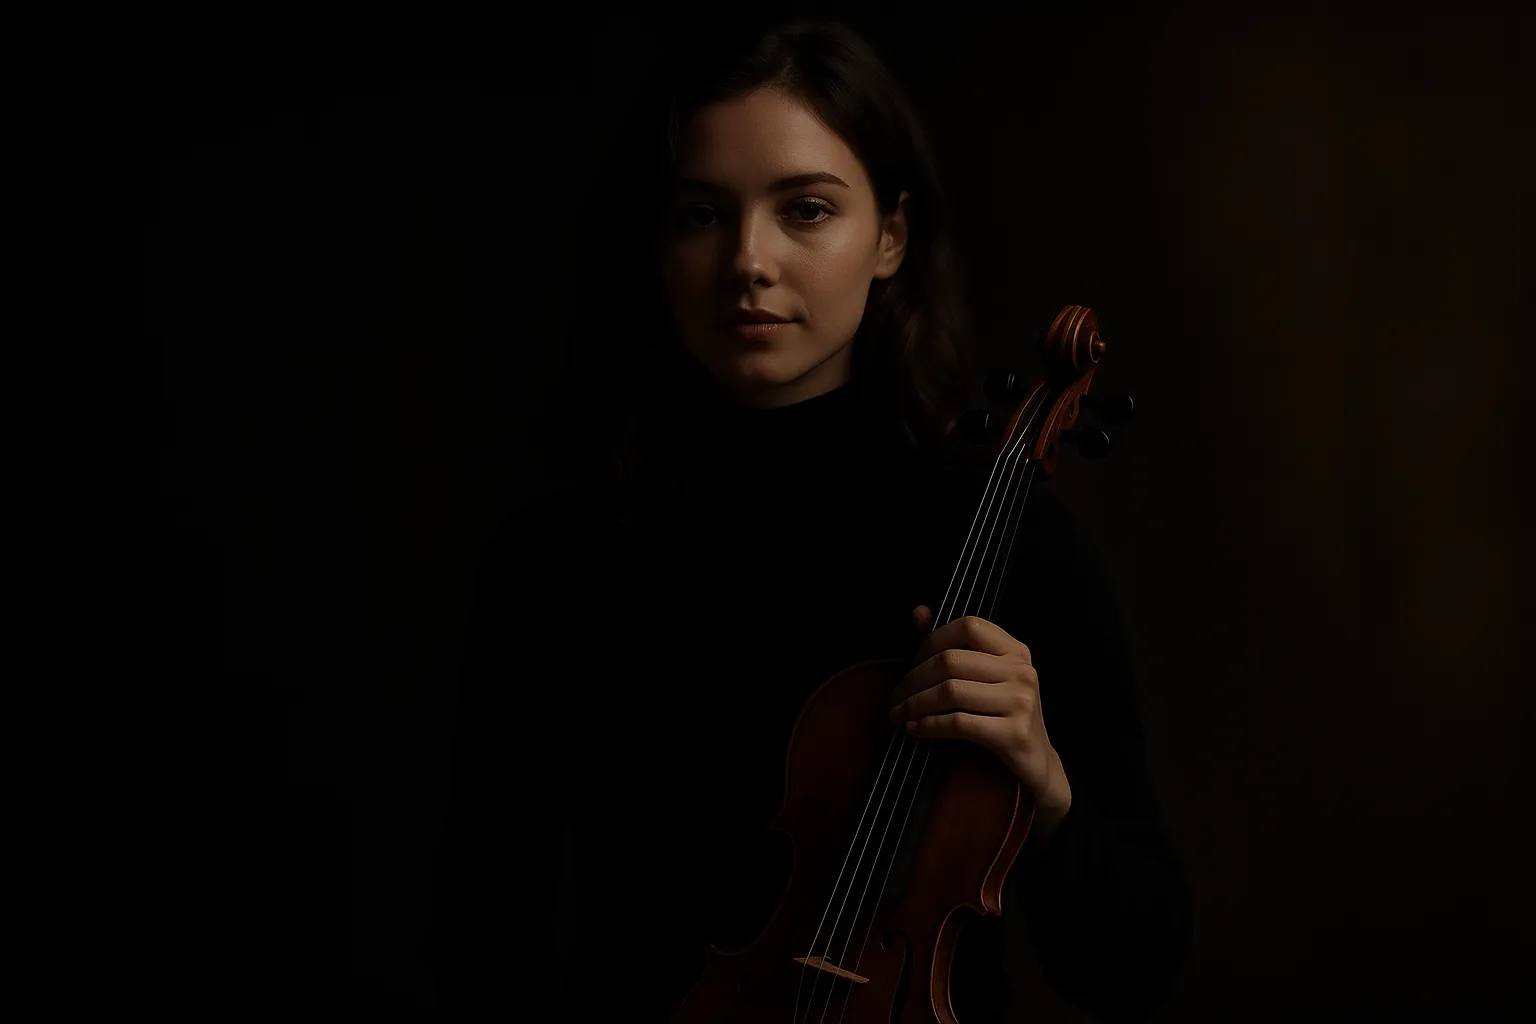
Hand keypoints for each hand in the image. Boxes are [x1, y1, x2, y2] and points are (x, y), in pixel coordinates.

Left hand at [889, 606, 1071, 831]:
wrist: (1036, 763)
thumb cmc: (1003, 715)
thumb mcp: (985, 677)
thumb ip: (951, 644)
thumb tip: (918, 613)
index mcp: (1015, 650)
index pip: (968, 626)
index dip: (932, 640)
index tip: (911, 663)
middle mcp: (1021, 671)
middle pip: (951, 661)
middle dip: (913, 679)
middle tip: (895, 696)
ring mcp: (1021, 702)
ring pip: (951, 692)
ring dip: (915, 704)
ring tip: (899, 714)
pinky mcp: (1014, 733)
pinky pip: (959, 722)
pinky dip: (930, 725)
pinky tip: (916, 729)